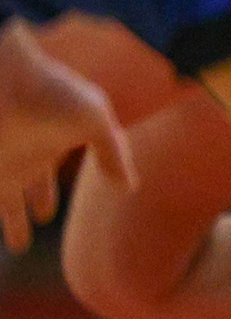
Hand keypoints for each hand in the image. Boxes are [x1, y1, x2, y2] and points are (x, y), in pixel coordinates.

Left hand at [0, 22, 133, 253]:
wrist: (7, 73)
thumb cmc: (52, 91)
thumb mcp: (95, 120)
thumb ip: (114, 152)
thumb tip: (130, 188)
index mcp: (44, 151)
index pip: (42, 185)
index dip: (42, 200)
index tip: (44, 216)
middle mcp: (15, 160)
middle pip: (13, 198)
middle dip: (16, 219)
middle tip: (18, 242)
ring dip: (5, 223)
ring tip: (12, 246)